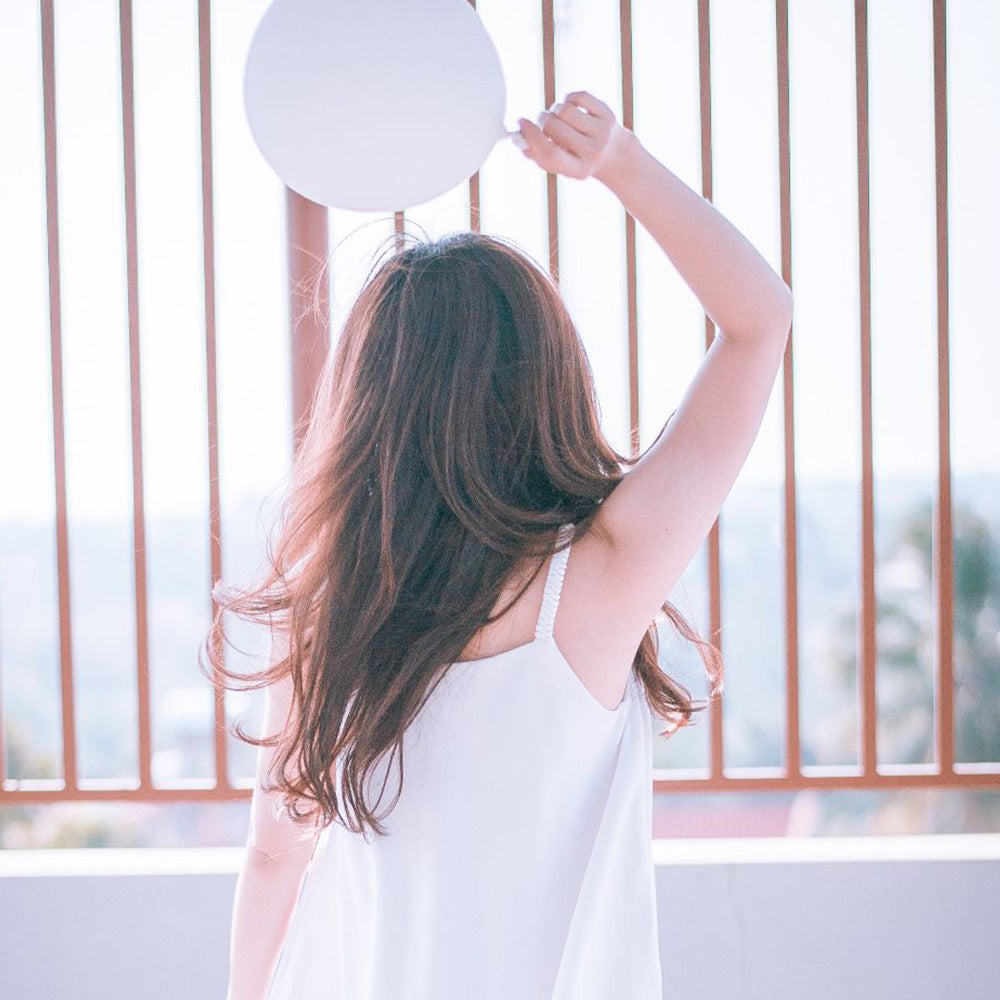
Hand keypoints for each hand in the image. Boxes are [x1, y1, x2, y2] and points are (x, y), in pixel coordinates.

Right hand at [514, 90, 635, 184]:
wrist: (613, 154)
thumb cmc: (577, 158)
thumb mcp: (559, 163)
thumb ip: (537, 154)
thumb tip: (518, 137)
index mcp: (578, 170)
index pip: (550, 153)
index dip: (532, 137)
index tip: (521, 124)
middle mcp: (593, 153)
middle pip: (554, 127)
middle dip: (541, 121)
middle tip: (542, 123)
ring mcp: (602, 133)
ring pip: (564, 110)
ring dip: (554, 110)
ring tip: (558, 118)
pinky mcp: (608, 115)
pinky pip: (578, 97)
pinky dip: (568, 99)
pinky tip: (572, 109)